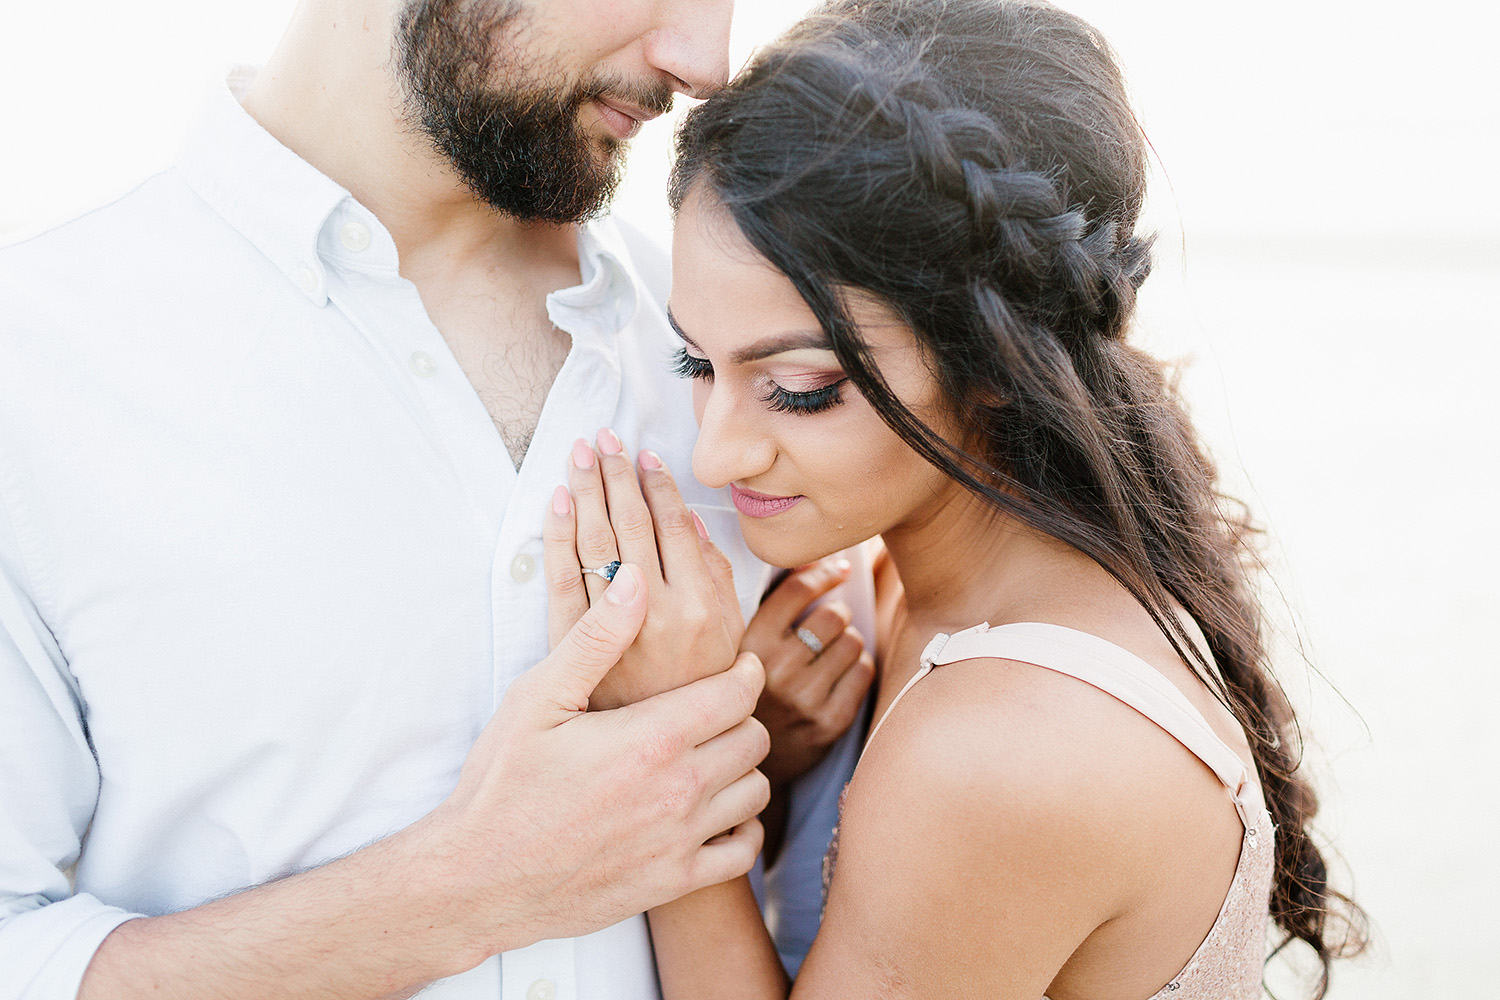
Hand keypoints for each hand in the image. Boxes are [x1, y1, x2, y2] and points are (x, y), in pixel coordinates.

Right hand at [421, 565, 770, 968]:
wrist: (478, 877)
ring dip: (742, 769)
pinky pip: (743, 850)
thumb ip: (596, 637)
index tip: (738, 667)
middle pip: (753, 737)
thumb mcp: (539, 697)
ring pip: (755, 790)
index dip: (744, 672)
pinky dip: (741, 827)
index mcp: (652, 737)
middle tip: (716, 710)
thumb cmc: (502, 783)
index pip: (738, 692)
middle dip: (741, 716)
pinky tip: (716, 813)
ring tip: (713, 756)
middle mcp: (678, 789)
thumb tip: (635, 581)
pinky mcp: (674, 881)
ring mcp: (680, 840)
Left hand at [543, 429, 743, 708]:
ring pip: (595, 543)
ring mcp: (611, 630)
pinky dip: (558, 536)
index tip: (644, 454)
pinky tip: (559, 501)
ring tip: (581, 453)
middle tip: (604, 437)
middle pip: (631, 525)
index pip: (674, 527)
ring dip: (586, 490)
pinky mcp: (574, 647)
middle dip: (616, 475)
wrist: (658, 757)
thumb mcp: (729, 638)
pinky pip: (562, 580)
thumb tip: (694, 525)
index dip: (657, 485)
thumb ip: (717, 579)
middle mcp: (656, 613)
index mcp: (701, 607)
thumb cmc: (697, 692)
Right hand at [743, 559, 875, 788]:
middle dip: (838, 613)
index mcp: (748, 646)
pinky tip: (842, 672)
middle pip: (833, 615)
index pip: (797, 590)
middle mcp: (775, 672)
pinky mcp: (829, 723)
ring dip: (849, 640)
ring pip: (853, 642)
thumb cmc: (746, 691)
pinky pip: (863, 673)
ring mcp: (804, 700)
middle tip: (830, 622)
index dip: (824, 572)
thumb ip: (768, 608)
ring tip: (832, 651)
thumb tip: (816, 557)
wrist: (740, 760)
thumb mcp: (739, 648)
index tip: (839, 569)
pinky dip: (858, 666)